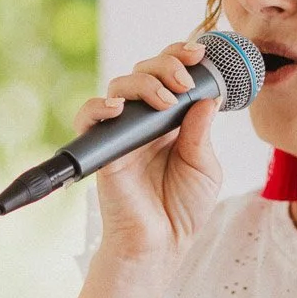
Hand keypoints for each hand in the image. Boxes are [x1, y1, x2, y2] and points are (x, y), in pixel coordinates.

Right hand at [76, 38, 222, 266]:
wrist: (161, 244)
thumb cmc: (183, 208)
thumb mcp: (205, 166)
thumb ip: (202, 132)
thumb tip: (207, 97)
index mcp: (173, 120)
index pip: (172, 75)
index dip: (181, 57)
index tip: (200, 54)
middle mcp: (146, 121)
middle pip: (145, 71)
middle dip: (166, 65)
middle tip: (184, 81)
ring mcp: (123, 132)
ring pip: (120, 86)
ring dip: (144, 83)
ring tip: (166, 100)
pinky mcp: (103, 149)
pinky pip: (89, 117)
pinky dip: (100, 106)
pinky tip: (119, 109)